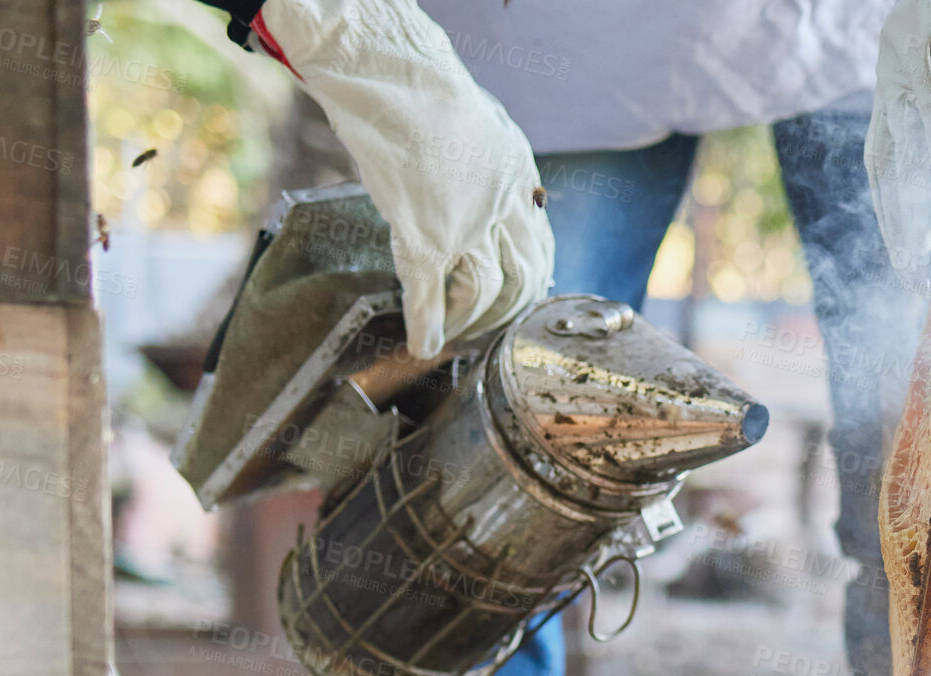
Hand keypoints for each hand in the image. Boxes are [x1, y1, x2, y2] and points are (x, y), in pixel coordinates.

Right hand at [255, 0, 553, 358]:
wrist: (392, 75)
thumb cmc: (421, 84)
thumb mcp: (477, 115)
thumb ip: (485, 152)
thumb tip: (478, 165)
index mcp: (516, 173)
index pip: (538, 237)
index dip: (537, 272)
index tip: (534, 287)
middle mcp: (500, 205)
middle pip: (521, 276)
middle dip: (509, 310)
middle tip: (493, 328)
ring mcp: (464, 227)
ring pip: (483, 293)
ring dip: (470, 323)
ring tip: (455, 340)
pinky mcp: (425, 240)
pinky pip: (428, 295)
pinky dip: (426, 325)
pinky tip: (423, 345)